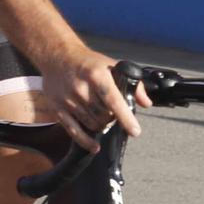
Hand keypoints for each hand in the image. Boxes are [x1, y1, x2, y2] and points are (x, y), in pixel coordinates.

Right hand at [37, 42, 151, 150]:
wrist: (58, 56)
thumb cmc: (88, 63)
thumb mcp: (112, 65)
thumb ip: (133, 84)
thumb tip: (146, 103)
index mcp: (96, 75)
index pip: (114, 101)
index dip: (125, 118)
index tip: (135, 131)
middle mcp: (81, 88)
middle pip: (104, 116)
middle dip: (113, 118)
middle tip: (113, 113)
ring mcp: (68, 100)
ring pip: (92, 124)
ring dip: (102, 125)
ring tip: (102, 117)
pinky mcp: (57, 109)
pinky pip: (73, 131)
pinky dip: (85, 141)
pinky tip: (94, 146)